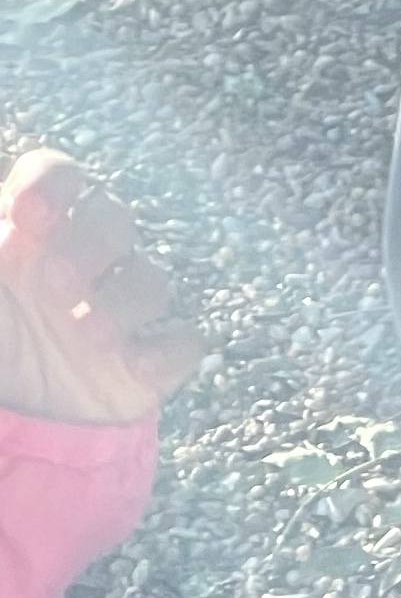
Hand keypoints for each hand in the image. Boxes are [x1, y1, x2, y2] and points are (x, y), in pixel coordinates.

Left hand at [0, 150, 202, 429]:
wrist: (12, 421)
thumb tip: (8, 230)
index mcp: (32, 233)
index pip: (60, 176)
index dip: (53, 184)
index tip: (28, 217)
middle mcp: (80, 262)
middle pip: (113, 217)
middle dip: (91, 242)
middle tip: (56, 284)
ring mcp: (119, 312)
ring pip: (153, 278)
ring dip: (124, 300)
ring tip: (87, 335)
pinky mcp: (149, 364)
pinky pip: (185, 343)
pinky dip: (168, 351)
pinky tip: (133, 365)